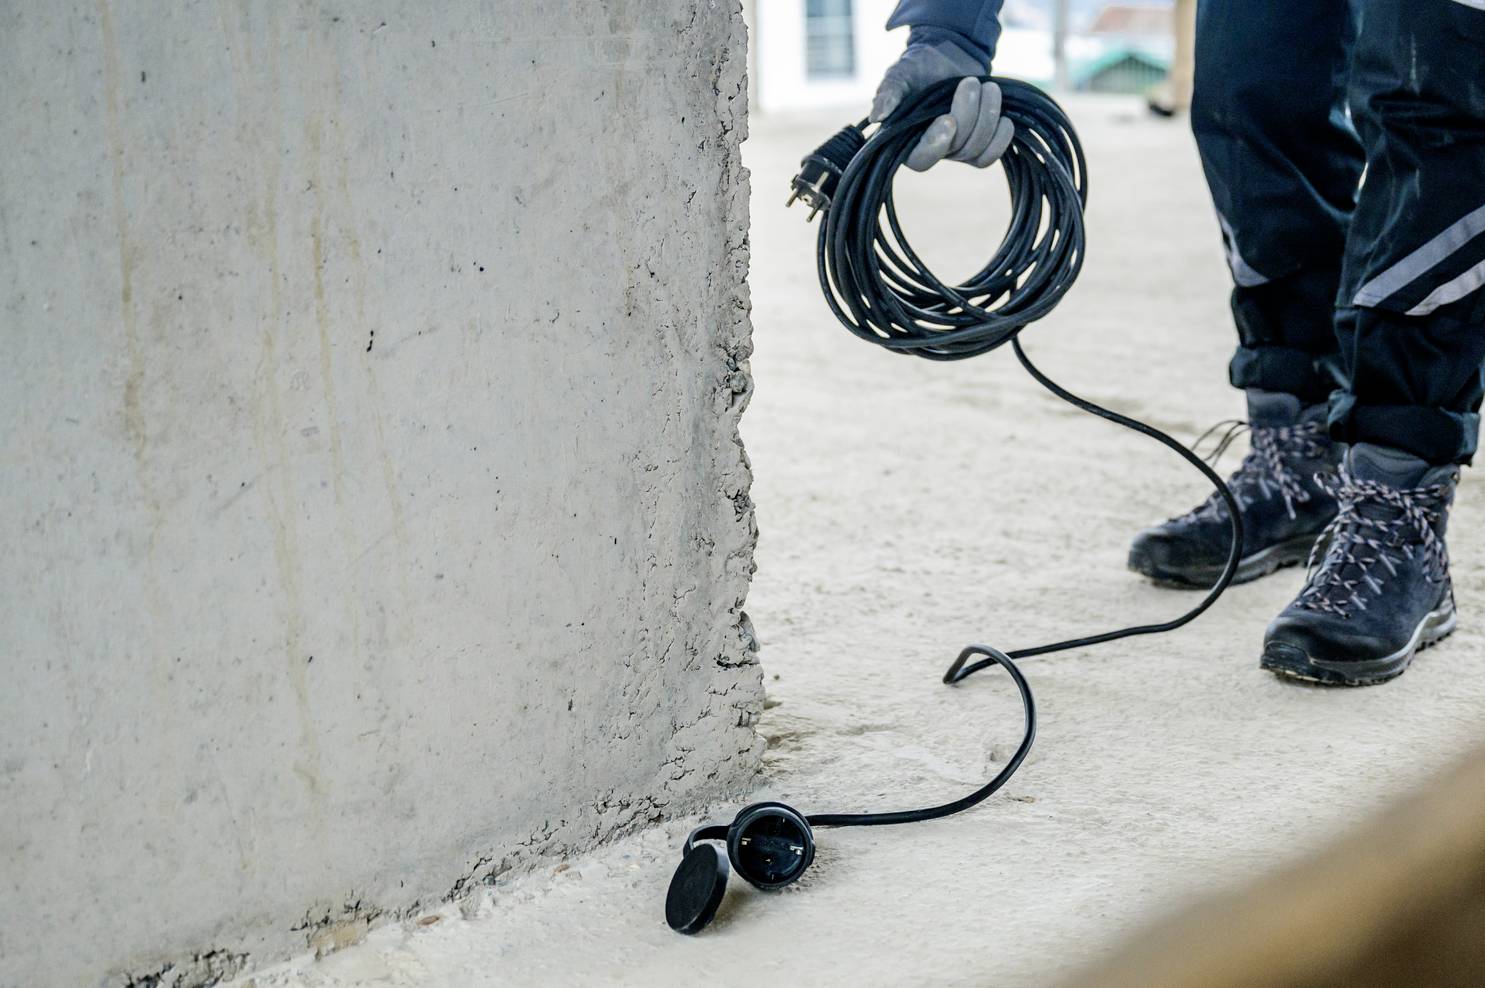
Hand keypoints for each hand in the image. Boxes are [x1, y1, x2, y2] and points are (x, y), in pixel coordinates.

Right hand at [871, 45, 1014, 172]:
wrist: (949, 55)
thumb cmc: (919, 66)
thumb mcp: (900, 74)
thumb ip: (889, 94)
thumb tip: (878, 116)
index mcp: (907, 140)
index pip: (921, 158)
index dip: (936, 144)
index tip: (948, 119)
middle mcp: (931, 149)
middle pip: (956, 149)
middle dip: (969, 114)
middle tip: (970, 82)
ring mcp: (956, 150)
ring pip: (977, 149)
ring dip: (988, 116)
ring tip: (987, 87)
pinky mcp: (978, 144)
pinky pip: (992, 154)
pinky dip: (1001, 137)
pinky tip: (1004, 118)